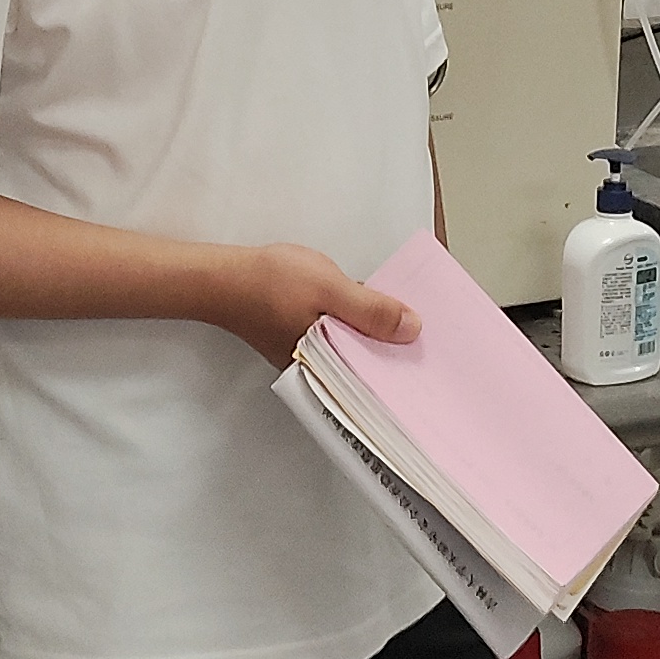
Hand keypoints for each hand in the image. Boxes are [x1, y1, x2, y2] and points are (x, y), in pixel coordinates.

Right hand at [208, 244, 417, 367]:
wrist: (224, 278)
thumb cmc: (270, 283)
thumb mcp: (330, 288)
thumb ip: (371, 310)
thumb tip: (413, 329)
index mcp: (328, 369)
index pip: (377, 381)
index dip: (406, 370)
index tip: (435, 361)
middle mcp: (320, 372)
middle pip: (369, 368)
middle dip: (397, 355)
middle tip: (431, 341)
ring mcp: (312, 357)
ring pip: (357, 353)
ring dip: (378, 340)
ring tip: (411, 326)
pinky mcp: (306, 342)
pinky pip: (343, 341)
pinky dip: (359, 330)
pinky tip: (374, 314)